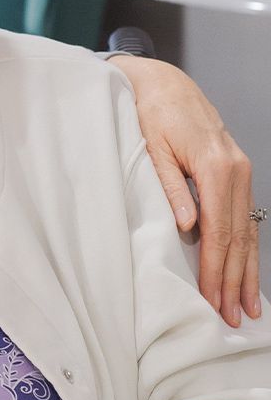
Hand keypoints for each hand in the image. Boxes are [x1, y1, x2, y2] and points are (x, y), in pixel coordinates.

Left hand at [112, 54, 258, 326]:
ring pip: (248, 230)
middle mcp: (236, 171)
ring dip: (248, 271)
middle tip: (232, 317)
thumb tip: (187, 227)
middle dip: (235, 279)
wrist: (165, 82)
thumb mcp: (153, 148)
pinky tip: (249, 272)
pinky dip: (248, 248)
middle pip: (238, 236)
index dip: (216, 268)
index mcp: (215, 167)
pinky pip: (246, 218)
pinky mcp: (237, 173)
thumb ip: (170, 187)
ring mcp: (241, 172)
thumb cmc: (150, 113)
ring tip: (248, 308)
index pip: (218, 230)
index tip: (213, 298)